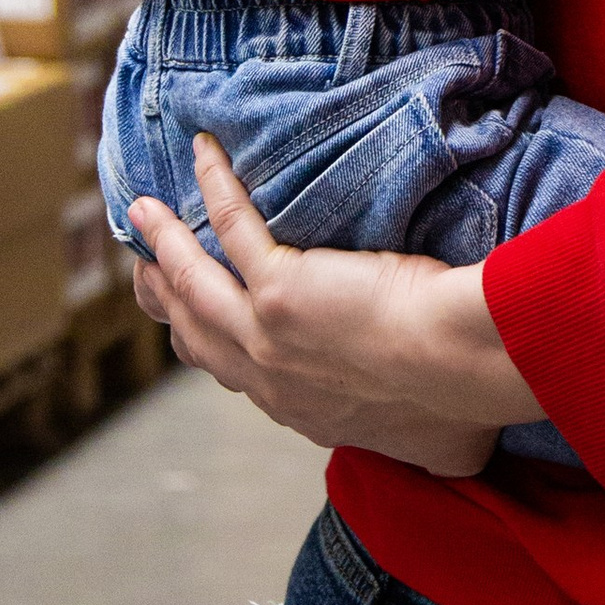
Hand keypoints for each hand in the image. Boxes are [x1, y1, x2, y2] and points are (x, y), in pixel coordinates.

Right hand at [127, 135, 542, 476]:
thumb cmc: (462, 403)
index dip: (208, 344)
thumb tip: (451, 451)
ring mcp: (264, 333)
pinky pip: (232, 226)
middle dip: (165, 298)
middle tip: (146, 266)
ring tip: (142, 210)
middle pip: (195, 332)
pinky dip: (213, 187)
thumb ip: (423, 443)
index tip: (196, 322)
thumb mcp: (434, 446)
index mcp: (299, 408)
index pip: (236, 374)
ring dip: (163, 243)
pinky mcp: (278, 287)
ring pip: (193, 282)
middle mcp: (269, 376)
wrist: (458, 366)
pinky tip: (204, 154)